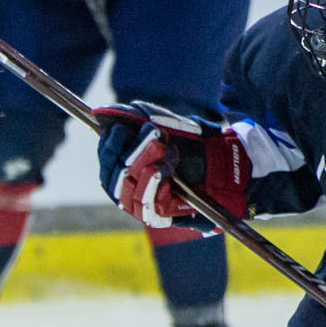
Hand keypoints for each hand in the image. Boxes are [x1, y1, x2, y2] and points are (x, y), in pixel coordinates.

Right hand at [95, 102, 249, 229]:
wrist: (219, 166)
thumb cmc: (188, 145)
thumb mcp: (163, 124)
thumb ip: (136, 116)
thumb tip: (106, 110)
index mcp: (122, 165)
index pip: (106, 157)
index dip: (109, 144)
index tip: (121, 129)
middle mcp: (125, 188)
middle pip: (114, 172)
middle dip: (131, 151)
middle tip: (153, 134)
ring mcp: (140, 204)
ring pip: (129, 186)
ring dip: (145, 163)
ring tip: (164, 148)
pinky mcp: (157, 215)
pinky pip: (147, 201)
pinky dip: (153, 184)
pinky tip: (163, 171)